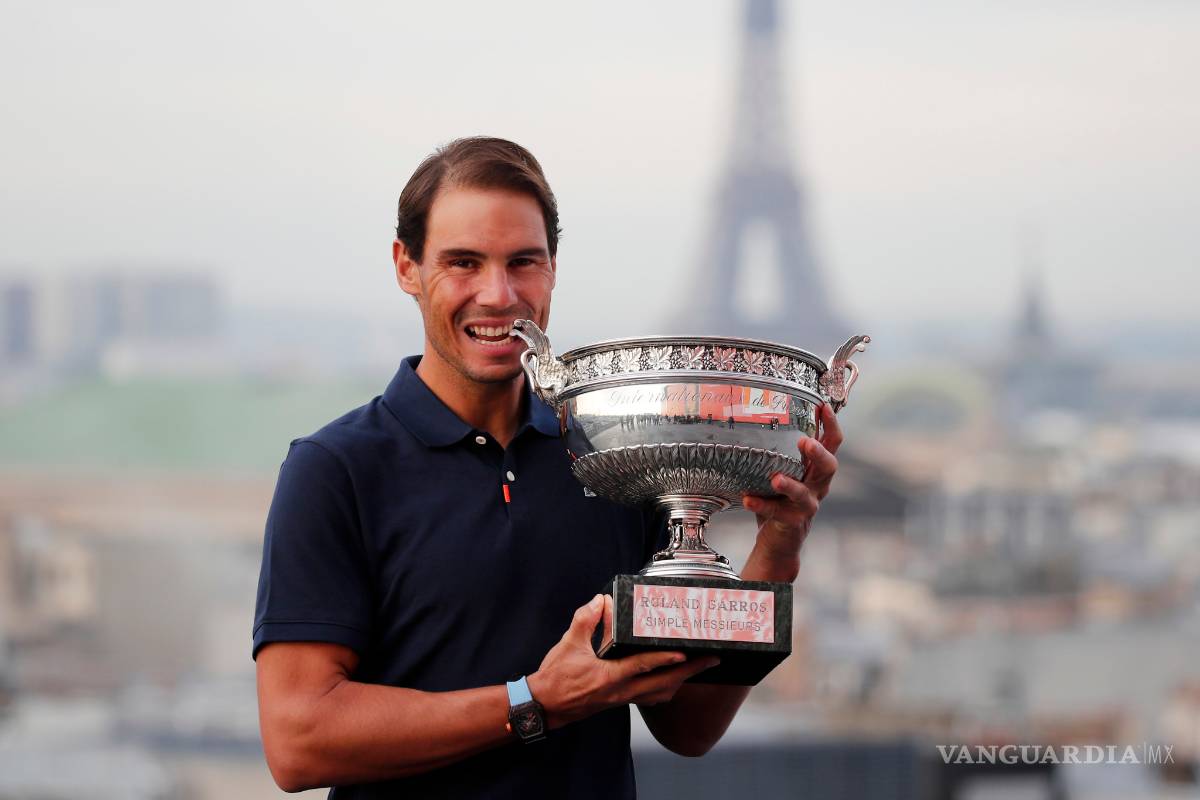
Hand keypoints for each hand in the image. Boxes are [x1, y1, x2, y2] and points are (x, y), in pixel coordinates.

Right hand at [528, 594, 719, 728]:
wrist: (544, 707)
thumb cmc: (556, 678)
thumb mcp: (568, 644)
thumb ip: (585, 620)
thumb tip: (599, 600)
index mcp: (610, 677)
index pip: (644, 667)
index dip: (666, 660)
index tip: (687, 653)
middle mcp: (621, 692)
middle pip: (664, 684)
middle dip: (690, 672)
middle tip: (711, 660)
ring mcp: (622, 699)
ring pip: (660, 694)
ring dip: (681, 682)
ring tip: (698, 668)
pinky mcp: (620, 702)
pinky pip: (651, 697)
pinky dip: (666, 688)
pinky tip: (671, 680)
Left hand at [742, 401, 841, 566]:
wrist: (779, 539)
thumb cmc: (780, 498)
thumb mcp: (783, 470)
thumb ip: (777, 451)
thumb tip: (755, 416)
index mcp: (816, 469)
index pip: (832, 444)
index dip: (831, 425)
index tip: (823, 406)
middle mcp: (817, 486)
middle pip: (829, 467)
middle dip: (819, 453)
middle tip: (805, 442)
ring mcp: (807, 505)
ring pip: (805, 494)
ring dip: (791, 485)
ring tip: (776, 479)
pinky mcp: (793, 522)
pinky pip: (778, 512)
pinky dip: (762, 505)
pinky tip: (747, 499)